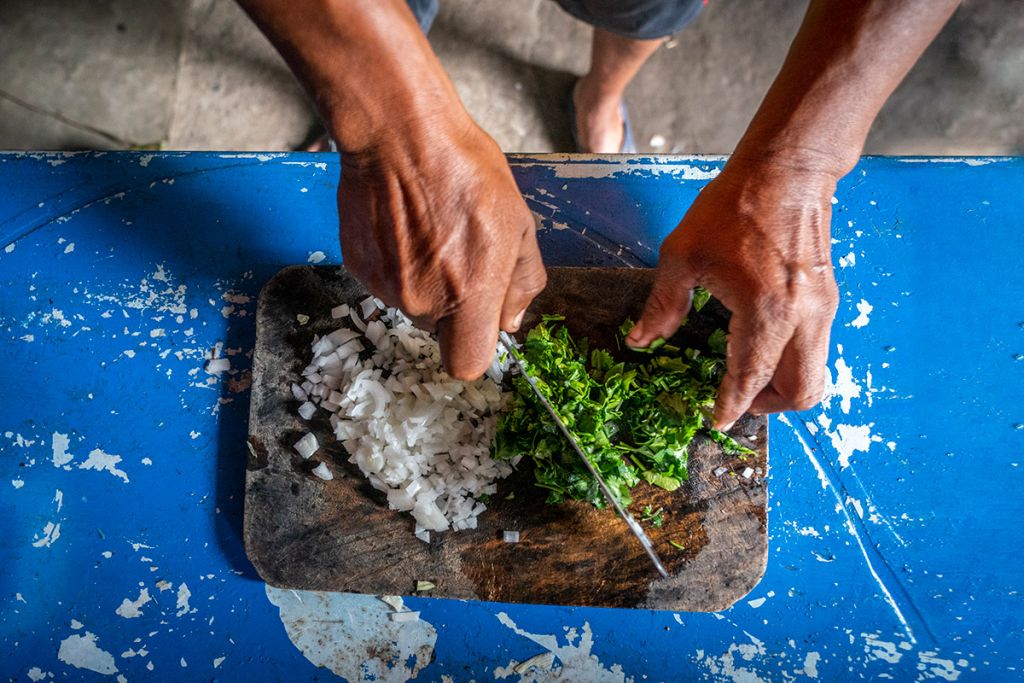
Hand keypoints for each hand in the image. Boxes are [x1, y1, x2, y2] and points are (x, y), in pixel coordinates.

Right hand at [337, 117, 545, 379]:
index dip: (476, 346)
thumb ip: (521, 281)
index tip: (481, 321)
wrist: (400, 135)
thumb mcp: (518, 224)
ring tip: (432, 231)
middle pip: (440, 330)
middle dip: (453, 303)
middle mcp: (423, 300)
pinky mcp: (359, 266)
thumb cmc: (464, 171)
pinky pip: (386, 281)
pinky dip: (397, 263)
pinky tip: (407, 226)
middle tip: (459, 253)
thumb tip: (512, 319)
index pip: (468, 365)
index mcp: (469, 294)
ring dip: (425, 280)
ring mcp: (386, 285)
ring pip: (412, 304)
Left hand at [627, 156, 839, 428]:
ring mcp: (822, 309)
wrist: (787, 170)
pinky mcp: (827, 298)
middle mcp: (802, 317)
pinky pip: (816, 349)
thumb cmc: (732, 207)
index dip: (732, 407)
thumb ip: (663, 305)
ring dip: (784, 387)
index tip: (716, 420)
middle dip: (768, 406)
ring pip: (815, 374)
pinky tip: (762, 347)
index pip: (751, 378)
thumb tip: (641, 341)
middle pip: (802, 392)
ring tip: (748, 377)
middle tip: (736, 400)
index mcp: (764, 310)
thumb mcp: (683, 255)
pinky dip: (793, 362)